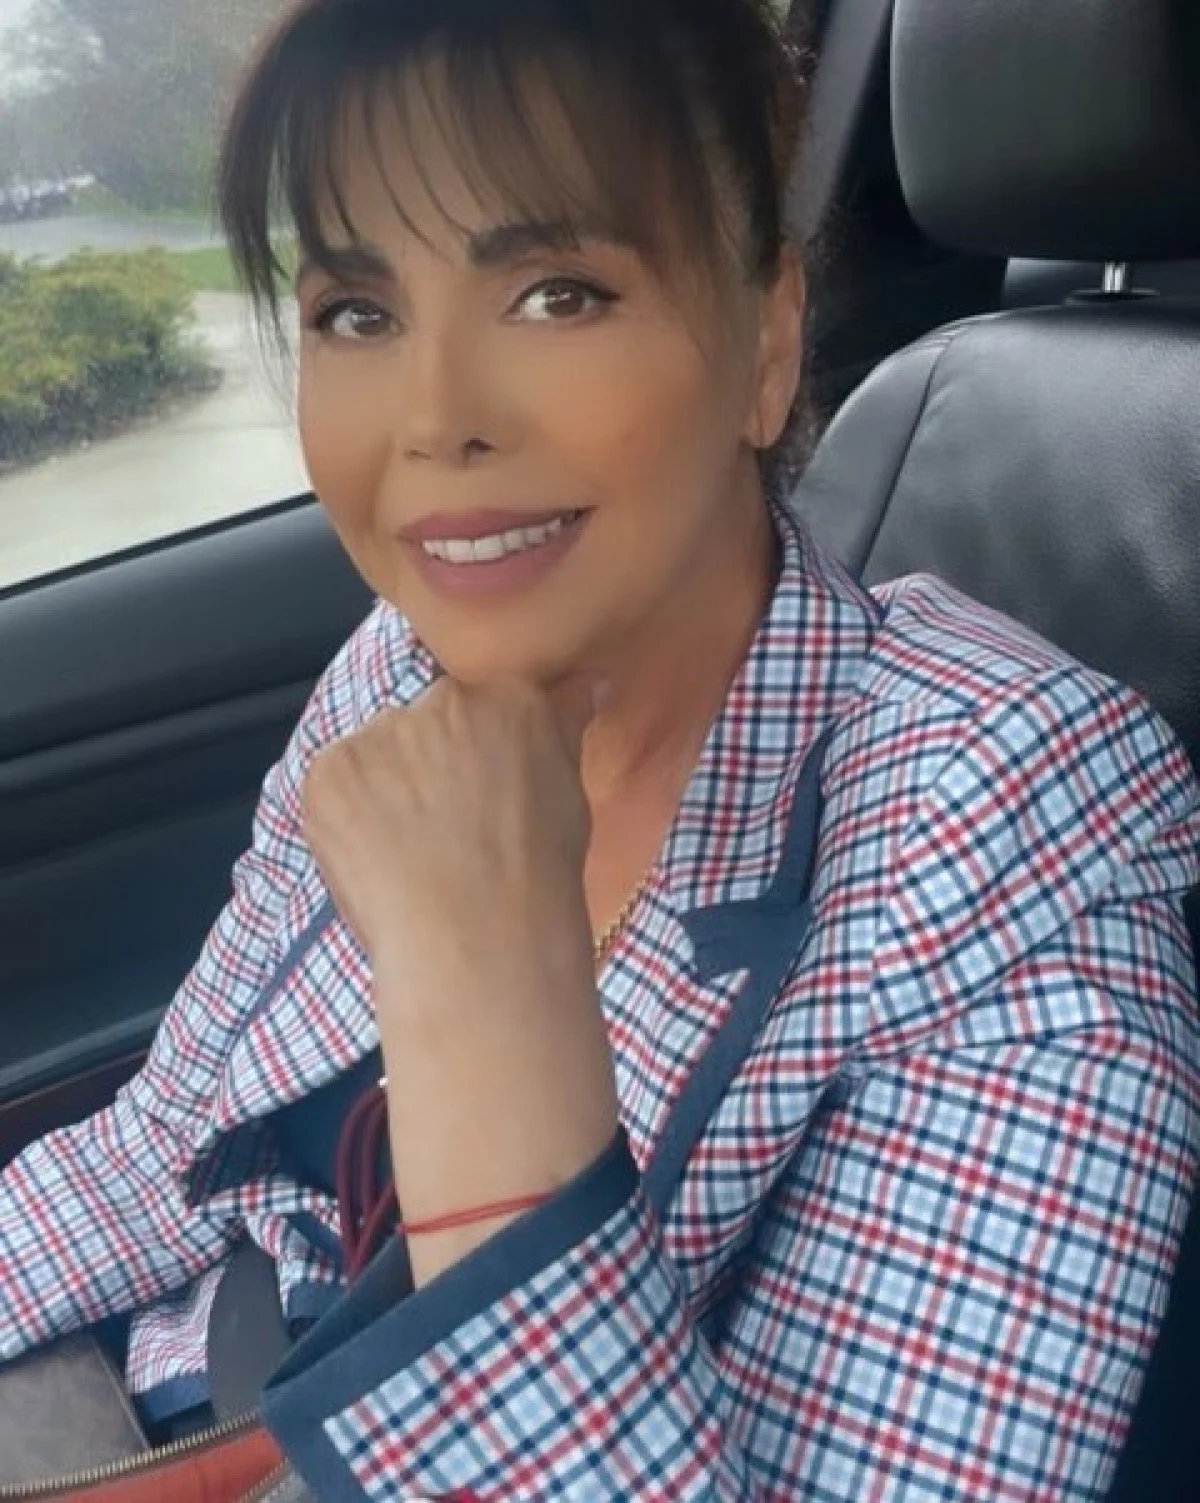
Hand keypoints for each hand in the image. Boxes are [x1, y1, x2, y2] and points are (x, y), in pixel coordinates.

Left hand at [301, 674, 620, 1282]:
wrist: (478, 941)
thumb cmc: (538, 879)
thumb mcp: (570, 793)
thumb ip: (563, 727)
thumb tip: (585, 683)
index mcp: (509, 697)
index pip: (484, 699)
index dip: (478, 748)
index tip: (481, 788)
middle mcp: (441, 700)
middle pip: (425, 720)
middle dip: (429, 764)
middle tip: (445, 829)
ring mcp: (379, 734)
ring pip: (377, 752)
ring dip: (386, 789)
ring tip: (412, 855)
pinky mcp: (329, 772)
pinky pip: (337, 784)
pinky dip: (348, 819)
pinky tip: (379, 861)